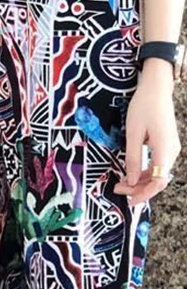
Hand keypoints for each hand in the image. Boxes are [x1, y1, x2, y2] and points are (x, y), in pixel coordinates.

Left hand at [116, 59, 181, 204]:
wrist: (156, 89)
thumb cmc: (143, 107)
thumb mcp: (133, 134)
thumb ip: (132, 159)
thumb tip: (130, 181)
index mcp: (164, 149)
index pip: (159, 180)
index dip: (144, 193)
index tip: (129, 200)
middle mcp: (171, 151)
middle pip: (158, 180)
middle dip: (138, 189)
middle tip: (117, 191)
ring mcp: (170, 148)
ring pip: (157, 174)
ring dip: (140, 182)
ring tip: (120, 184)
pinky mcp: (166, 146)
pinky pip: (156, 165)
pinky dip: (143, 172)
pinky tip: (130, 175)